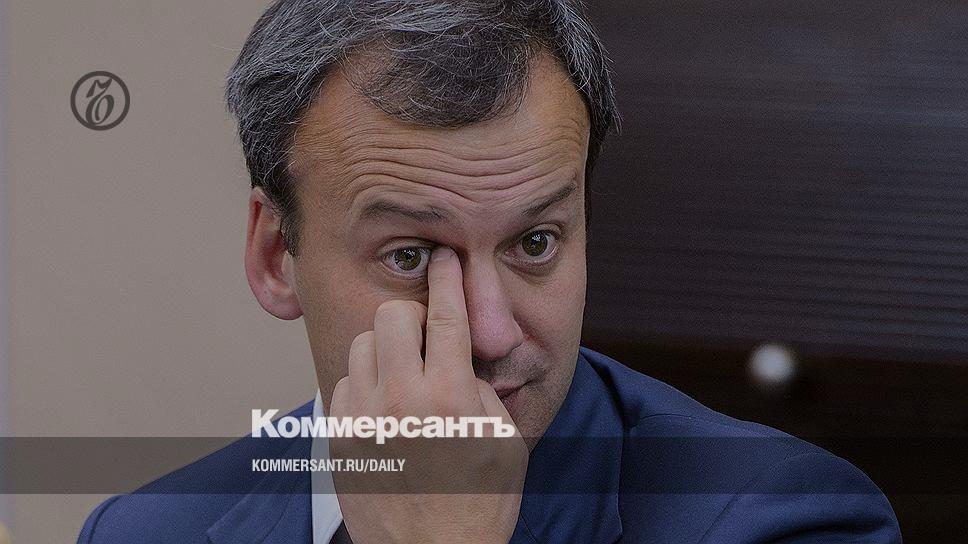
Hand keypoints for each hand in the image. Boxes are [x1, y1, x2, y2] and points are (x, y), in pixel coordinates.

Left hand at [329, 246, 527, 543]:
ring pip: (363, 344)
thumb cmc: (479, 505)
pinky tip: (384, 406)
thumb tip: (460, 355)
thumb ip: (482, 387)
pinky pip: (344, 382)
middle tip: (427, 334)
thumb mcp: (505, 441)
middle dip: (415, 315)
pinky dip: (365, 383)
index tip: (445, 259)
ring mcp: (364, 419)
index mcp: (451, 399)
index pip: (448, 316)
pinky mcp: (341, 437)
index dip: (449, 278)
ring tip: (405, 375)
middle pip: (394, 315)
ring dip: (387, 348)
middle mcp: (402, 402)